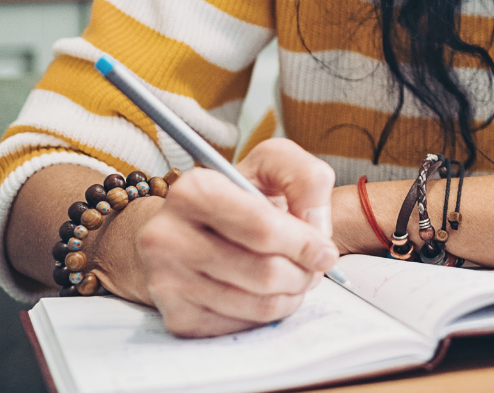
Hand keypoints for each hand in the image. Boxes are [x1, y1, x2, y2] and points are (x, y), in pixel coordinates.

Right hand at [99, 139, 340, 336]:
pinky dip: (269, 312)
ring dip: (292, 294)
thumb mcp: (271, 166)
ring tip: (296, 277)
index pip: (262, 228)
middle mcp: (168, 236)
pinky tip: (268, 292)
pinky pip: (243, 326)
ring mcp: (167, 281)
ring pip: (258, 305)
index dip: (305, 243)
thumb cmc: (238, 197)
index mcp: (193, 191)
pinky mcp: (177, 317)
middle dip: (303, 273)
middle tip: (313, 267)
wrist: (185, 231)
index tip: (326, 251)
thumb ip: (305, 178)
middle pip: (264, 272)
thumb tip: (317, 229)